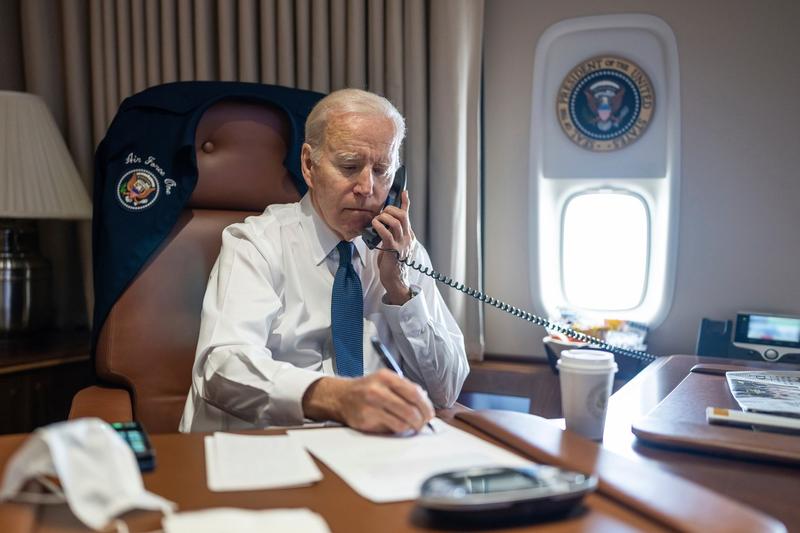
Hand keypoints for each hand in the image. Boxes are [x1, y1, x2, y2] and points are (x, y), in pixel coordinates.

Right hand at [302, 370, 434, 433]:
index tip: (430, 413)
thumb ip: (404, 389)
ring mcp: (371, 404)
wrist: (341, 397)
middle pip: (411, 407)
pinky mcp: (366, 418)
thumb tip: (425, 403)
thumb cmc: (366, 390)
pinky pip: (392, 427)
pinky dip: (400, 429)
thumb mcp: (384, 381)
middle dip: (422, 418)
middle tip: (423, 423)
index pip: (414, 392)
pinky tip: (399, 426)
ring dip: (412, 426)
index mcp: (386, 377)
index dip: (426, 405)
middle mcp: (378, 388)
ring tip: (413, 426)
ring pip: (403, 420)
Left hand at [372, 191, 415, 303]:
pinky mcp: (393, 250)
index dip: (405, 203)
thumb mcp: (394, 245)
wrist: (395, 280)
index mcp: (408, 236)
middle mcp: (407, 238)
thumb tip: (382, 224)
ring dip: (384, 217)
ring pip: (396, 221)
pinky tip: (374, 225)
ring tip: (377, 220)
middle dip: (391, 209)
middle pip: (403, 216)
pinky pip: (386, 233)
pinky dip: (379, 226)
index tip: (404, 192)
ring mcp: (401, 244)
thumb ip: (391, 235)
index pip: (407, 216)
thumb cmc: (392, 263)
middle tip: (382, 213)